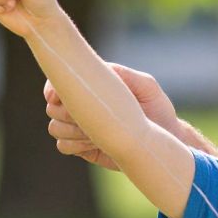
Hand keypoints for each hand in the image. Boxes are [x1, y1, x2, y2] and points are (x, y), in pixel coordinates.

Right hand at [46, 69, 177, 168]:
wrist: (165, 140)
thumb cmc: (157, 108)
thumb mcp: (146, 86)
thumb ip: (123, 75)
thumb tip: (99, 70)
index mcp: (92, 87)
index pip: (59, 84)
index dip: (53, 89)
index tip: (57, 96)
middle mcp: (82, 107)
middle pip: (52, 108)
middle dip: (68, 113)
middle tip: (92, 118)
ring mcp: (80, 128)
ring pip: (55, 128)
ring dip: (73, 131)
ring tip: (98, 132)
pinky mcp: (83, 148)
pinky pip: (63, 146)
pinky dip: (75, 145)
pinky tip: (96, 143)